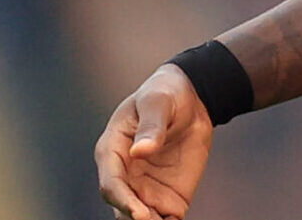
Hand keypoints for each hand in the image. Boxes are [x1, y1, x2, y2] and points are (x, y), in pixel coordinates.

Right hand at [95, 65, 214, 219]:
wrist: (190, 101)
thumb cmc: (165, 95)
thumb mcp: (158, 102)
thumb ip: (151, 126)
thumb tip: (140, 150)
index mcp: (112, 151)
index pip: (111, 183)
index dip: (123, 200)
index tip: (140, 214)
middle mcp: (125, 176)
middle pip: (123, 208)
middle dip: (136, 219)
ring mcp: (144, 190)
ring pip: (140, 219)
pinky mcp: (166, 198)